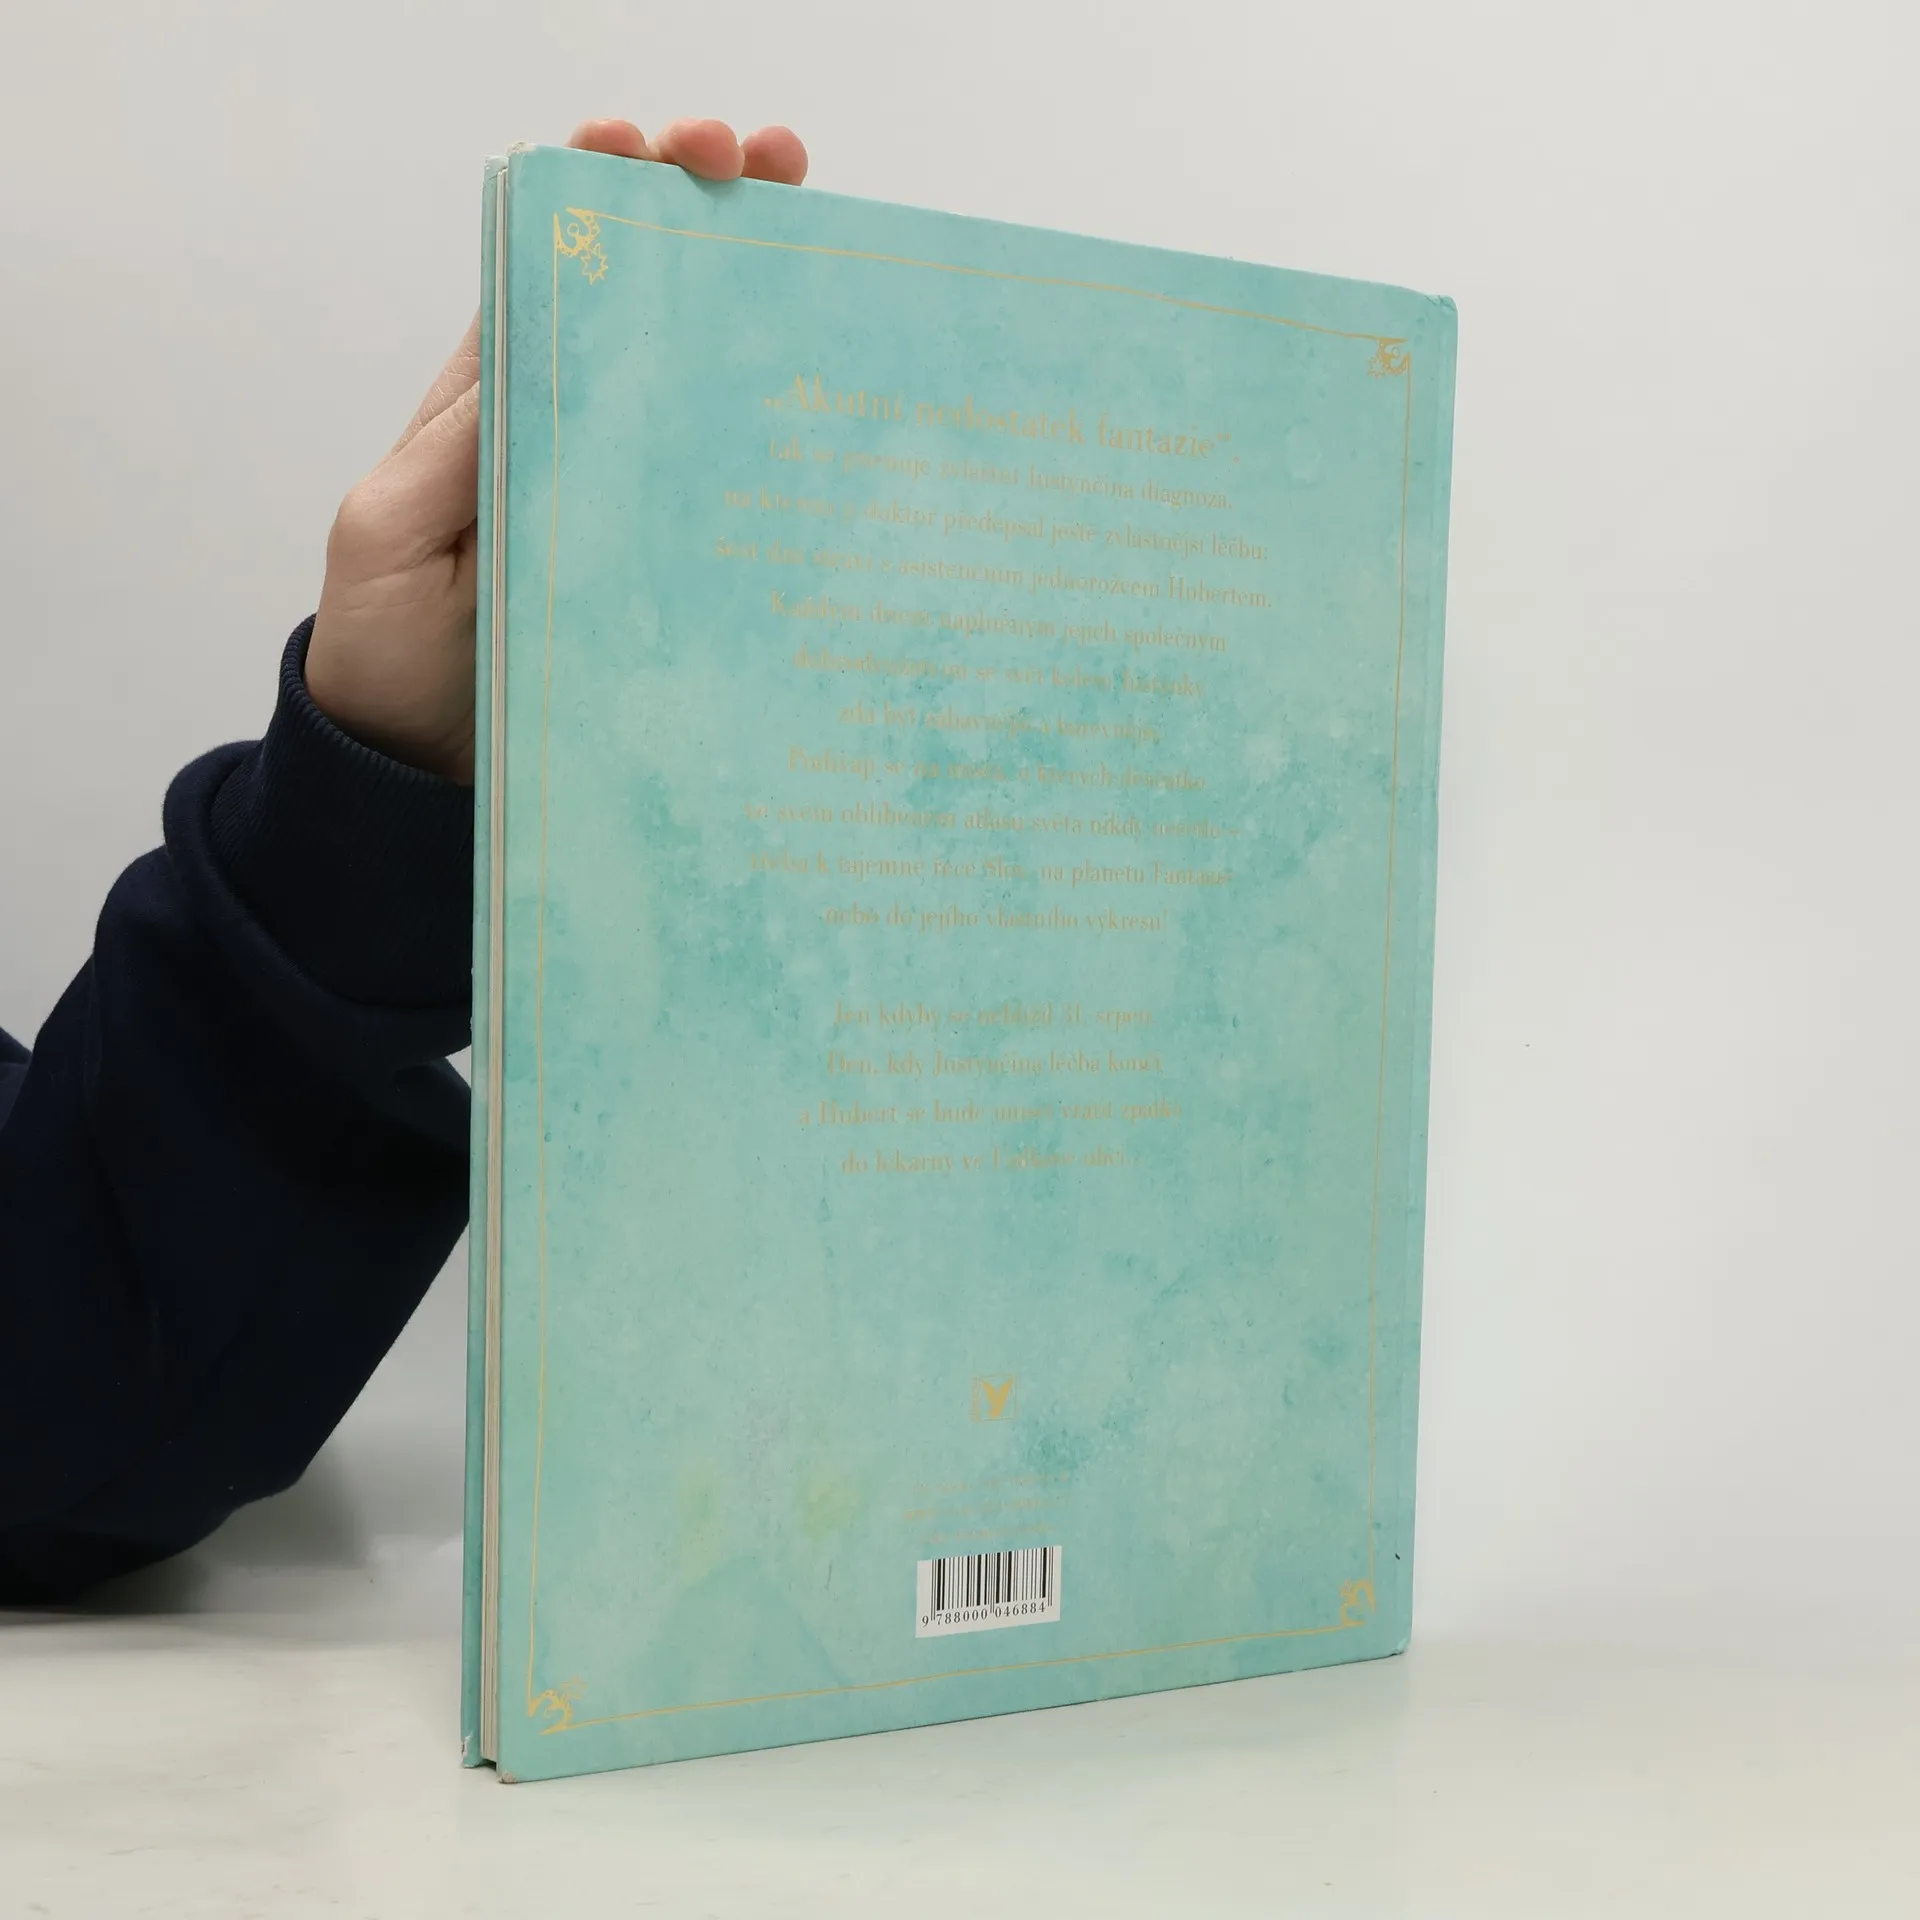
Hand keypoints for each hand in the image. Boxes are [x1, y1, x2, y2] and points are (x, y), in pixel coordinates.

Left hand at [306, 118, 807, 782]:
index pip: (558, 268)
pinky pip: (730, 487)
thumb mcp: (387, 534)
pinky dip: (783, 433)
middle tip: (766, 164)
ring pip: (703, 378)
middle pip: (648, 300)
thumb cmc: (385, 649)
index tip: (649, 149)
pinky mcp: (672, 566)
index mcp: (496, 402)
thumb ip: (451, 451)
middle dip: (705, 210)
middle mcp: (574, 432)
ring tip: (815, 226)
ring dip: (761, 295)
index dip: (602, 192)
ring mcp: (632, 497)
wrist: (420, 773)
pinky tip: (835, 395)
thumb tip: (530, 356)